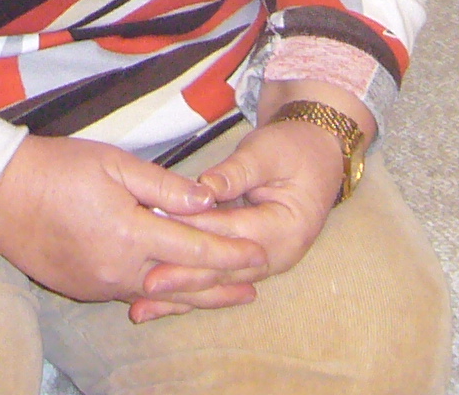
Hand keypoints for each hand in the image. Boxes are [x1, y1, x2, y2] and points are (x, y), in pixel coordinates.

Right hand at [0, 133, 269, 309]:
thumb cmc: (56, 168)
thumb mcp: (114, 162)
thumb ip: (163, 185)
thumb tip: (207, 198)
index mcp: (130, 234)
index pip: (195, 249)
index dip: (230, 253)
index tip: (259, 254)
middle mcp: (119, 269)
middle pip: (184, 283)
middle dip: (223, 285)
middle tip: (255, 285)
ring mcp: (100, 285)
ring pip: (160, 294)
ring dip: (195, 295)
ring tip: (226, 296)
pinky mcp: (85, 290)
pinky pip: (133, 294)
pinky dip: (160, 294)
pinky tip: (175, 292)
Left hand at [131, 100, 352, 321]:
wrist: (316, 157)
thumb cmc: (293, 150)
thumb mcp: (267, 152)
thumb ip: (237, 172)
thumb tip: (203, 189)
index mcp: (285, 229)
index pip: (232, 232)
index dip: (194, 232)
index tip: (158, 230)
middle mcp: (276, 256)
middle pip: (224, 270)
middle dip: (184, 277)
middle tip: (147, 284)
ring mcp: (264, 264)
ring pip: (218, 282)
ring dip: (180, 294)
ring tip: (142, 308)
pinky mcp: (247, 263)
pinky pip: (216, 278)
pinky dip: (187, 290)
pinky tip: (156, 304)